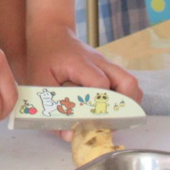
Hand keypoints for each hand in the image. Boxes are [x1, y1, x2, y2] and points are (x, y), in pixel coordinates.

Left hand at [24, 23, 141, 140]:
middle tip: (107, 123)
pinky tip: (107, 109)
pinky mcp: (109, 69)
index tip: (92, 122)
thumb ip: (52, 109)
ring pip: (131, 84)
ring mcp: (107, 64)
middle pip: (128, 83)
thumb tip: (70, 136)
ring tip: (109, 118)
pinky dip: (123, 99)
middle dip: (123, 108)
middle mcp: (99, 62)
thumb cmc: (43, 57)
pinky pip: (126, 84)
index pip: (100, 83)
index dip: (99, 105)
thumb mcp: (38, 82)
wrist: (50, 33)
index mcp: (80, 62)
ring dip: (126, 104)